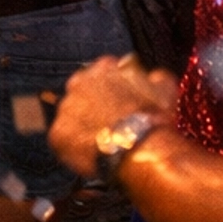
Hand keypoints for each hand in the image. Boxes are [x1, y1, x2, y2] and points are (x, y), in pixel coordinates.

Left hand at [49, 53, 177, 176]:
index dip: (111, 90)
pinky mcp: (57, 134)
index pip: (102, 73)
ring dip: (81, 125)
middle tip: (107, 123)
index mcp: (103, 67)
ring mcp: (65, 108)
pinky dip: (72, 147)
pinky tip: (89, 154)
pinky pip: (62, 140)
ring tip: (99, 141)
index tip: (118, 103)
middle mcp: (79, 82)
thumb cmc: (152, 120)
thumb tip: (153, 76)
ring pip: (70, 116)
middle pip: (81, 92)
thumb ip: (155, 77)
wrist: (140, 149)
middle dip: (92, 106)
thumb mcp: (164, 88)